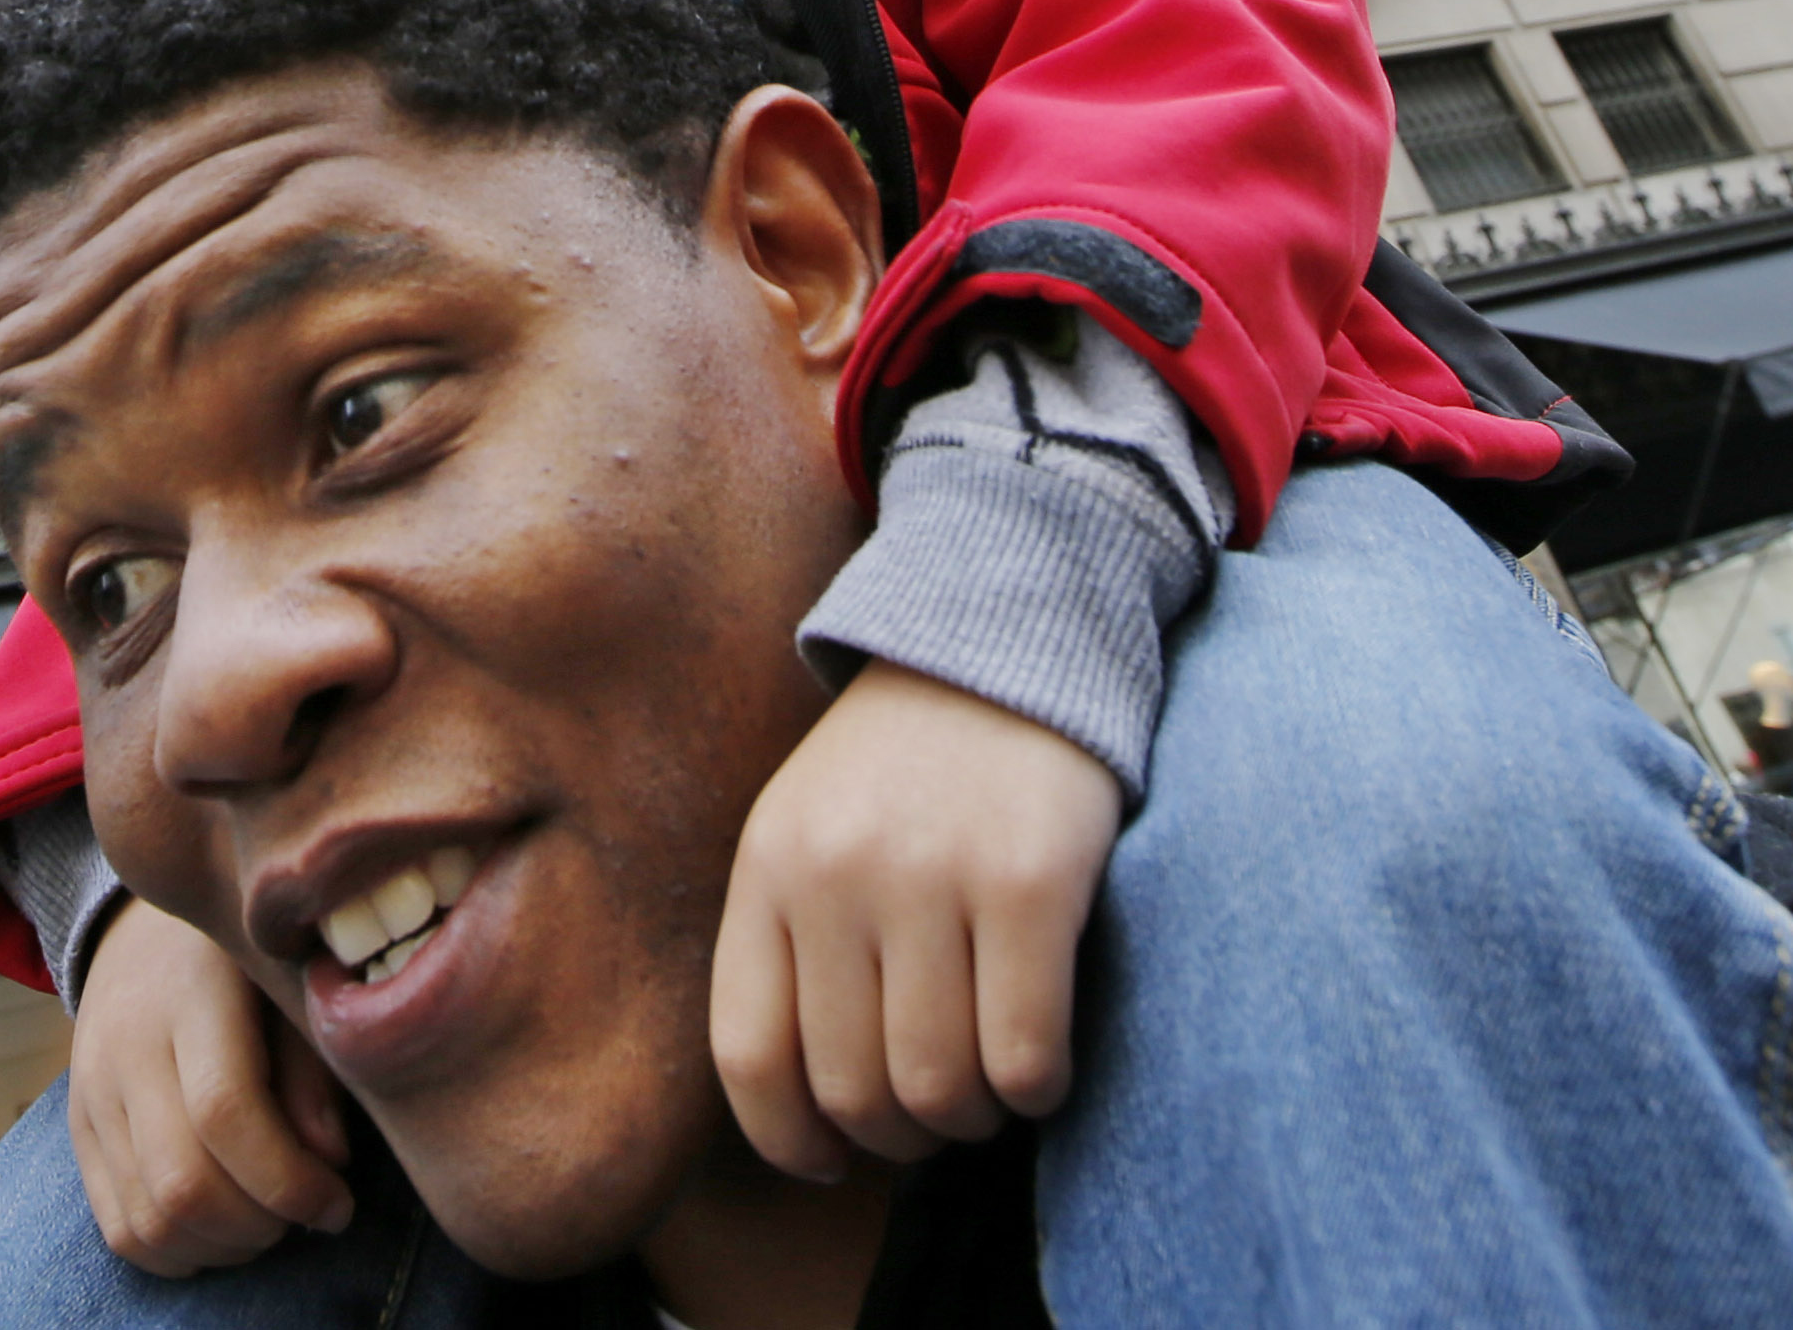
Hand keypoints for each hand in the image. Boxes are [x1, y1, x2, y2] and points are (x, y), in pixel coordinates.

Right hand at [64, 895, 353, 1271]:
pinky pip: (119, 1229)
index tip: (339, 1203)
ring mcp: (91, 1095)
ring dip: (223, 1247)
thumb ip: (313, 1069)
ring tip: (268, 1221)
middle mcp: (126, 1046)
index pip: (224, 1111)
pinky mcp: (78, 1133)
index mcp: (189, 993)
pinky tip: (223, 1231)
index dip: (289, 1181)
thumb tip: (329, 1162)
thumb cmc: (244, 965)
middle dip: (261, 1226)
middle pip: (182, 1182)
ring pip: (149, 1219)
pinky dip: (179, 1254)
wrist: (145, 934)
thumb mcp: (291, 989)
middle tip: (306, 1214)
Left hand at [710, 662, 1121, 1181]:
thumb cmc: (906, 766)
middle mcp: (837, 874)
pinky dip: (1037, 1091)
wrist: (1007, 634)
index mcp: (768, 866)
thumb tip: (808, 1124)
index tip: (831, 1158)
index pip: (750, 1058)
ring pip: (939, 1088)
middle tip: (937, 1114)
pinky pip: (1024, 1054)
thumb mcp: (806, 829)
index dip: (790, 1140)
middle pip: (852, 1090)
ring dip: (971, 1120)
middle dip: (900, 1134)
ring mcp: (933, 875)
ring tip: (990, 1090)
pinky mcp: (1031, 881)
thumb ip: (791, 945)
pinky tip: (1043, 1067)